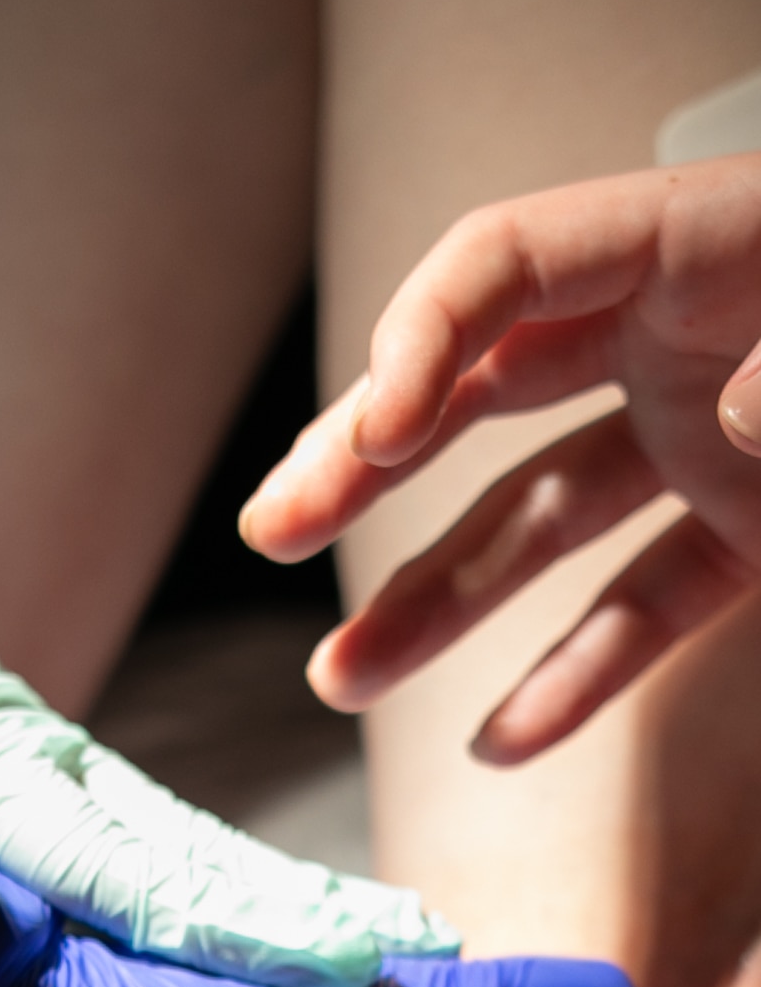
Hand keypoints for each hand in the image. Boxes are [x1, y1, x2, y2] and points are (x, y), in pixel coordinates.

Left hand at [0, 333, 453, 986]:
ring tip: (353, 942)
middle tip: (409, 962)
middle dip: (285, 913)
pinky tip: (198, 907)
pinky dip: (158, 867)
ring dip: (245, 893)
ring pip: (141, 830)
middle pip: (166, 844)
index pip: (110, 852)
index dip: (220, 922)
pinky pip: (79, 821)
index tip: (332, 965)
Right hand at [241, 160, 760, 759]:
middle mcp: (678, 341)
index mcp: (700, 243)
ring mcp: (706, 443)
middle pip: (482, 392)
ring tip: (342, 679)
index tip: (374, 440)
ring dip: (437, 602)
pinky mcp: (752, 535)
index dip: (421, 338)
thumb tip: (724, 417)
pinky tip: (500, 743)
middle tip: (272, 536)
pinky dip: (578, 676)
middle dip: (365, 467)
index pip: (507, 262)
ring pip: (541, 518)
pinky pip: (647, 604)